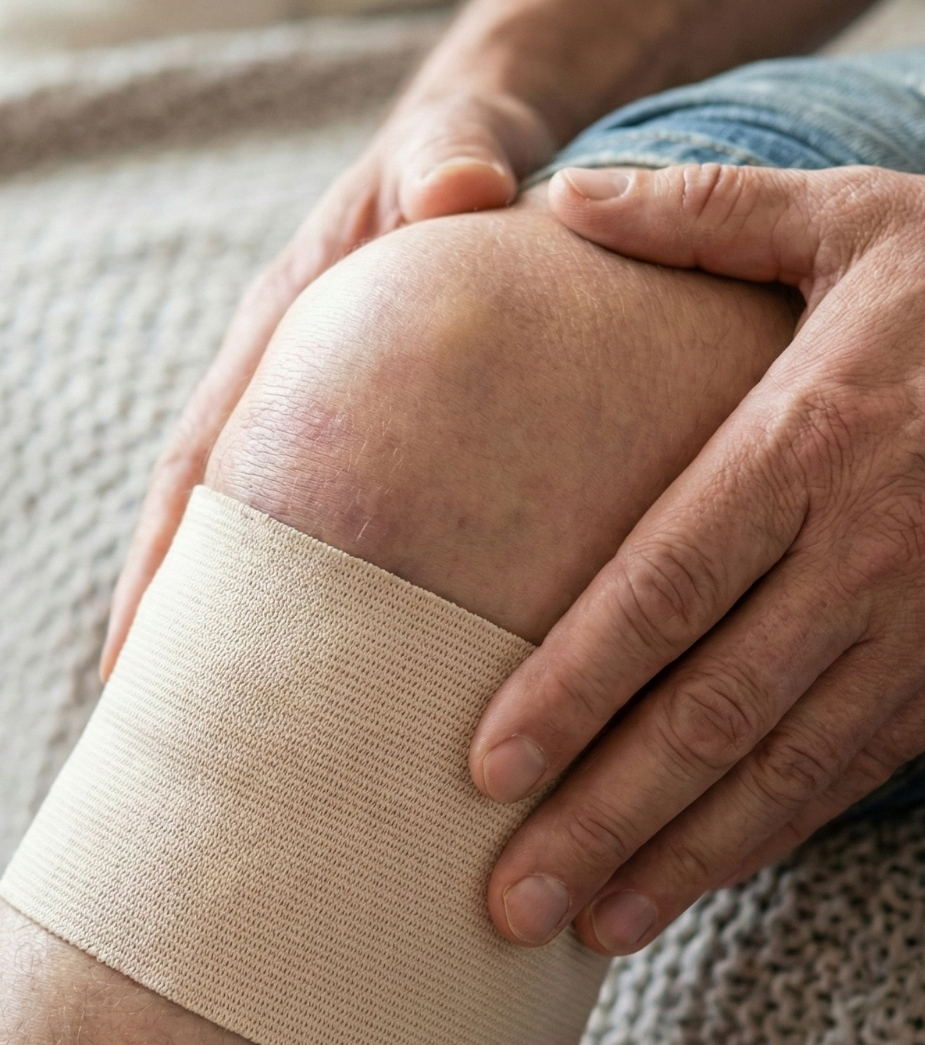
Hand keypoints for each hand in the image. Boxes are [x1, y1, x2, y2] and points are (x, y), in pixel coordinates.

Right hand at [100, 88, 552, 677]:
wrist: (501, 146)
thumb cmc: (467, 146)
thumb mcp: (456, 140)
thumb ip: (450, 155)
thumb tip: (457, 190)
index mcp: (289, 332)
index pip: (204, 466)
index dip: (169, 567)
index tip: (141, 669)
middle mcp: (311, 388)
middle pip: (239, 526)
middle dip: (217, 628)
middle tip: (205, 740)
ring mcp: (361, 418)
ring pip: (309, 537)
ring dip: (290, 627)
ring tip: (289, 735)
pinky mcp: (423, 437)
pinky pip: (380, 521)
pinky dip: (370, 590)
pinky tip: (404, 657)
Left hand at [470, 162, 924, 953]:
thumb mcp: (854, 217)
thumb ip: (705, 212)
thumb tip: (571, 196)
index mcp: (810, 443)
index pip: (664, 590)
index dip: (572, 686)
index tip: (489, 764)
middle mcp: (858, 554)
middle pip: (709, 711)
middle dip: (603, 814)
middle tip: (514, 898)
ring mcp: (919, 624)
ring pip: (782, 768)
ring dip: (681, 856)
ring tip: (592, 925)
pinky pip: (854, 768)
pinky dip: (774, 833)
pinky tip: (706, 875)